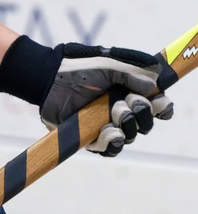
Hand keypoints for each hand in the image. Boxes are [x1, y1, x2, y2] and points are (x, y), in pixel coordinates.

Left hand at [40, 43, 173, 155]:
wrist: (51, 79)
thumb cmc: (80, 68)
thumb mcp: (110, 64)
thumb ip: (133, 74)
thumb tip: (153, 88)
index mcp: (130, 93)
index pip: (156, 106)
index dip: (162, 107)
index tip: (159, 103)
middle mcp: (120, 111)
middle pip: (145, 124)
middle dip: (141, 114)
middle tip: (127, 102)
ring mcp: (105, 125)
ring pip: (129, 138)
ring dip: (128, 128)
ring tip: (115, 114)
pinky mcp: (90, 137)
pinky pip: (108, 149)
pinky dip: (112, 142)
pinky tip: (109, 132)